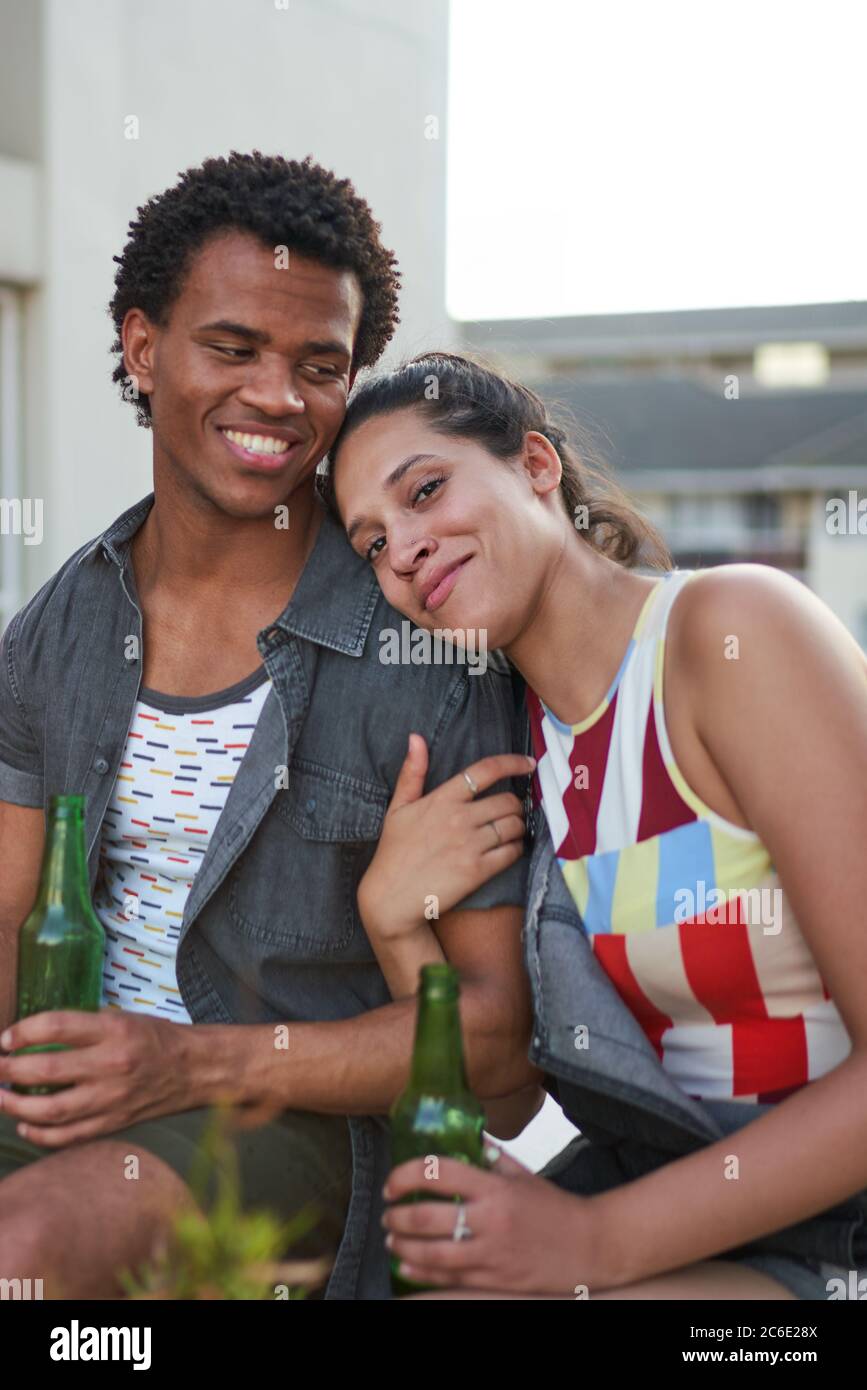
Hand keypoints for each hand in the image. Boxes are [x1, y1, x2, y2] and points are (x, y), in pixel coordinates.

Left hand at [0, 1009, 197, 1145]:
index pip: (56, 1028)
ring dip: (15, 1106)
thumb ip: (83, 1028)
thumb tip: (35, 1037)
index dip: (23, 1033)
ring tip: (0, 1097)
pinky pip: (68, 1136)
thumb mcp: (122, 1018)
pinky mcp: (113, 1123)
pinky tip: (25, 1126)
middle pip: (46, 1071)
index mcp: (114, 1030)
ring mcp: (112, 1099)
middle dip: (8, 1071)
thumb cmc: (156, 1039)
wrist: (195, 1070)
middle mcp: (112, 1065)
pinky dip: (39, 1134)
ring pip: (50, 1110)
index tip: (6, 1039)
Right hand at [358, 735, 534, 939]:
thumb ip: (412, 772)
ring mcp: (470, 845)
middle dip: (514, 805)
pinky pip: (512, 852)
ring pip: (514, 825)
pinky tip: (508, 850)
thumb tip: (416, 737)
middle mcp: (459, 818)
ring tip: (510, 831)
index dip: (512, 762)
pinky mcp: (478, 871)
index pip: (485, 771)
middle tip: (509, 812)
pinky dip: (516, 848)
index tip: (528, 762)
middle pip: (508, 801)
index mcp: (442, 799)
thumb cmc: (393, 852)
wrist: (391, 898)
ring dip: (518, 826)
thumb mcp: (397, 808)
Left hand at [382, 1145, 601, 1294]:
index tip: (394, 1182)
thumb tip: (464, 1136)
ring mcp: (491, 1254)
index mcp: (496, 1187)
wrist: (590, 1246)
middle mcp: (490, 1220)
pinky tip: (406, 1264)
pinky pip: (449, 1277)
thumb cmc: (554, 1207)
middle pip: (428, 1217)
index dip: (407, 1175)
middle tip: (388, 1211)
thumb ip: (489, 1156)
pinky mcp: (494, 1281)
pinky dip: (421, 1272)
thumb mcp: (522, 1174)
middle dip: (398, 1214)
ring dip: (403, 1244)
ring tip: (391, 1236)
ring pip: (433, 1252)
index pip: (440, 1171)